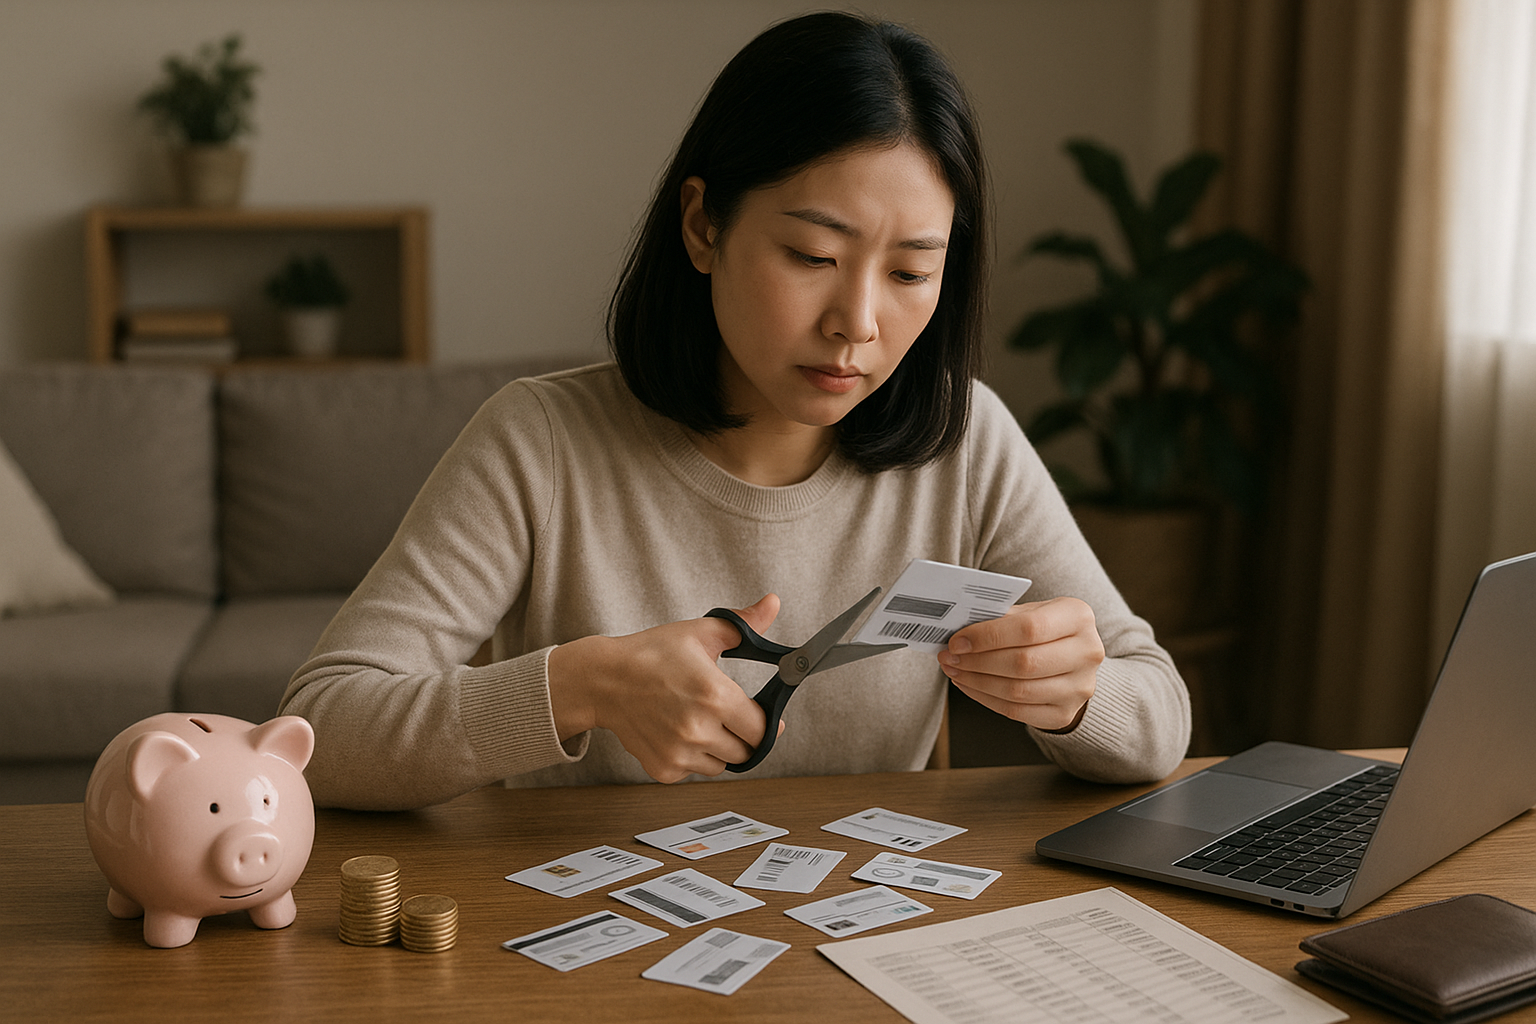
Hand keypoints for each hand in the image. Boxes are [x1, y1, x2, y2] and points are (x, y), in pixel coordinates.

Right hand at [548, 594, 785, 782]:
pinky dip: (692, 757)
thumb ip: (744, 624)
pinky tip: (677, 732)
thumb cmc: (651, 653)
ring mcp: (680, 753)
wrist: (603, 680)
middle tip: (726, 715)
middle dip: (743, 735)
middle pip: (746, 752)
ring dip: (718, 748)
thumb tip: (773, 602)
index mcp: (716, 697)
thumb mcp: (699, 632)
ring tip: (698, 720)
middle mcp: (699, 730)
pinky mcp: (664, 769)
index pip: (763, 730)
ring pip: (721, 765)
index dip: (766, 723)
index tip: (760, 714)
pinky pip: (694, 771)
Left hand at [937, 597, 1102, 731]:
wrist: (1073, 660)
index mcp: (1078, 617)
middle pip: (1023, 663)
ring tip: (955, 671)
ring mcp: (1079, 687)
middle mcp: (1087, 652)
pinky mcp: (1064, 713)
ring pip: (1017, 690)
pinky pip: (1017, 711)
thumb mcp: (1031, 612)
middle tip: (950, 657)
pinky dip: (986, 699)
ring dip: (977, 682)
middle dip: (978, 661)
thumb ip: (1001, 617)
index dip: (988, 637)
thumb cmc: (1045, 630)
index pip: (1029, 628)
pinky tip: (970, 685)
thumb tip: (958, 631)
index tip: (957, 641)